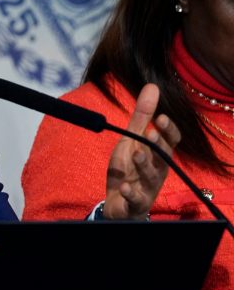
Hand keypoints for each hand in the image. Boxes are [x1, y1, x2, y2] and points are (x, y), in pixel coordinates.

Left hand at [103, 83, 179, 219]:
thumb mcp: (131, 140)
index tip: (162, 118)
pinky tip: (125, 186)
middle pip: (163, 158)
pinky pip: (135, 199)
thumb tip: (152, 86)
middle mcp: (157, 170)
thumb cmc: (129, 168)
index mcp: (158, 154)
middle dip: (158, 146)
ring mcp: (147, 188)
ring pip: (150, 177)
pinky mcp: (134, 203)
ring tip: (137, 153)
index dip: (168, 131)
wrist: (119, 202)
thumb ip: (142, 117)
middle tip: (152, 133)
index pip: (170, 141)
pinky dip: (130, 193)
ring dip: (144, 165)